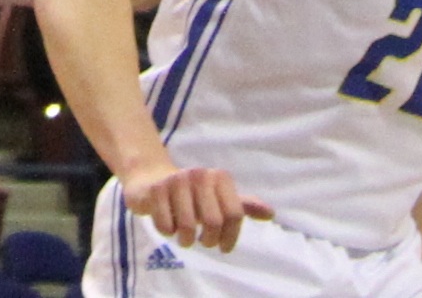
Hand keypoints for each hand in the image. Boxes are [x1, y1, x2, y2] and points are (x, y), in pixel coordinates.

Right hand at [121, 156, 263, 252]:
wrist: (151, 180)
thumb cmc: (192, 196)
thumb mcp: (218, 200)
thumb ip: (243, 206)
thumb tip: (271, 213)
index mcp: (218, 177)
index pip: (234, 214)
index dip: (231, 236)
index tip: (224, 246)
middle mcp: (198, 174)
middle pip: (212, 221)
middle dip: (208, 239)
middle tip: (203, 242)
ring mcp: (175, 180)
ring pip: (187, 224)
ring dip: (186, 239)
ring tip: (185, 238)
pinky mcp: (155, 189)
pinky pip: (166, 224)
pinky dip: (168, 232)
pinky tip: (168, 226)